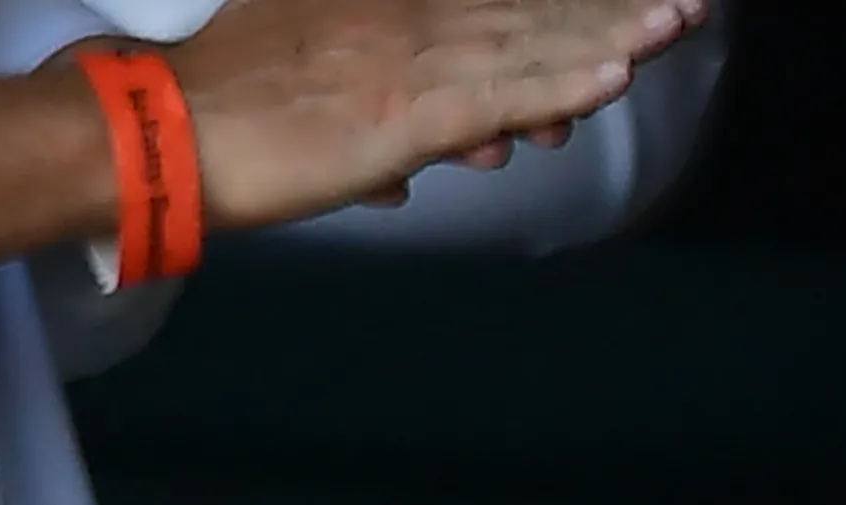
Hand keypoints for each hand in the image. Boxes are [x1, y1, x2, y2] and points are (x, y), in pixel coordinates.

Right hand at [167, 0, 702, 232]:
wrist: (164, 131)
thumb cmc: (234, 116)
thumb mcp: (322, 83)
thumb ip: (402, 110)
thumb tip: (457, 148)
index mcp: (382, 6)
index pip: (495, 0)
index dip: (564, 4)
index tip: (625, 6)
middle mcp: (402, 14)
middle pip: (526, 9)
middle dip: (608, 10)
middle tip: (682, 5)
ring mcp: (408, 58)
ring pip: (530, 43)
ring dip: (613, 35)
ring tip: (677, 21)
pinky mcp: (406, 110)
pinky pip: (503, 93)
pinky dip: (564, 82)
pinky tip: (617, 70)